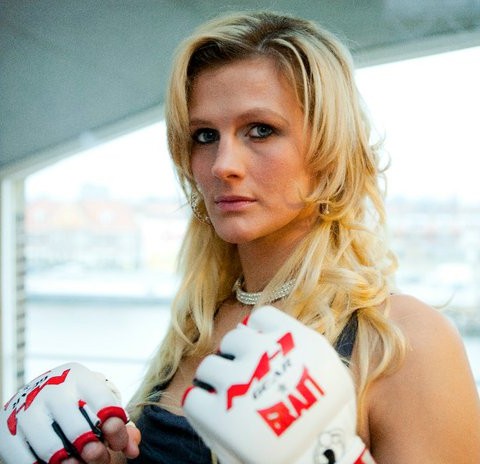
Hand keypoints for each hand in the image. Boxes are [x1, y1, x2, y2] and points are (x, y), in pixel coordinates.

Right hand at [0, 363, 139, 463]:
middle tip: (100, 459)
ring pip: (50, 446)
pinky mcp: (6, 429)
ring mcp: (26, 407)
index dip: (116, 428)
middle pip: (77, 427)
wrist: (36, 394)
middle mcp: (52, 387)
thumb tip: (133, 448)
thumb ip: (120, 424)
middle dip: (93, 451)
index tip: (119, 444)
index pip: (103, 402)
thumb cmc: (79, 403)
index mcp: (79, 376)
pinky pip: (24, 458)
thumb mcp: (100, 404)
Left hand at [182, 306, 374, 463]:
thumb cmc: (328, 422)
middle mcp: (262, 354)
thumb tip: (255, 329)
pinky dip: (199, 403)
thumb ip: (297, 345)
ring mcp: (237, 383)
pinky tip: (213, 413)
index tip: (260, 347)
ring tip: (229, 398)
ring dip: (216, 379)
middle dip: (236, 356)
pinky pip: (193, 397)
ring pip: (209, 365)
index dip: (257, 332)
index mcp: (292, 340)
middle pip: (232, 339)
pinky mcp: (217, 415)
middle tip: (245, 378)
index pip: (260, 317)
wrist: (319, 463)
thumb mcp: (329, 371)